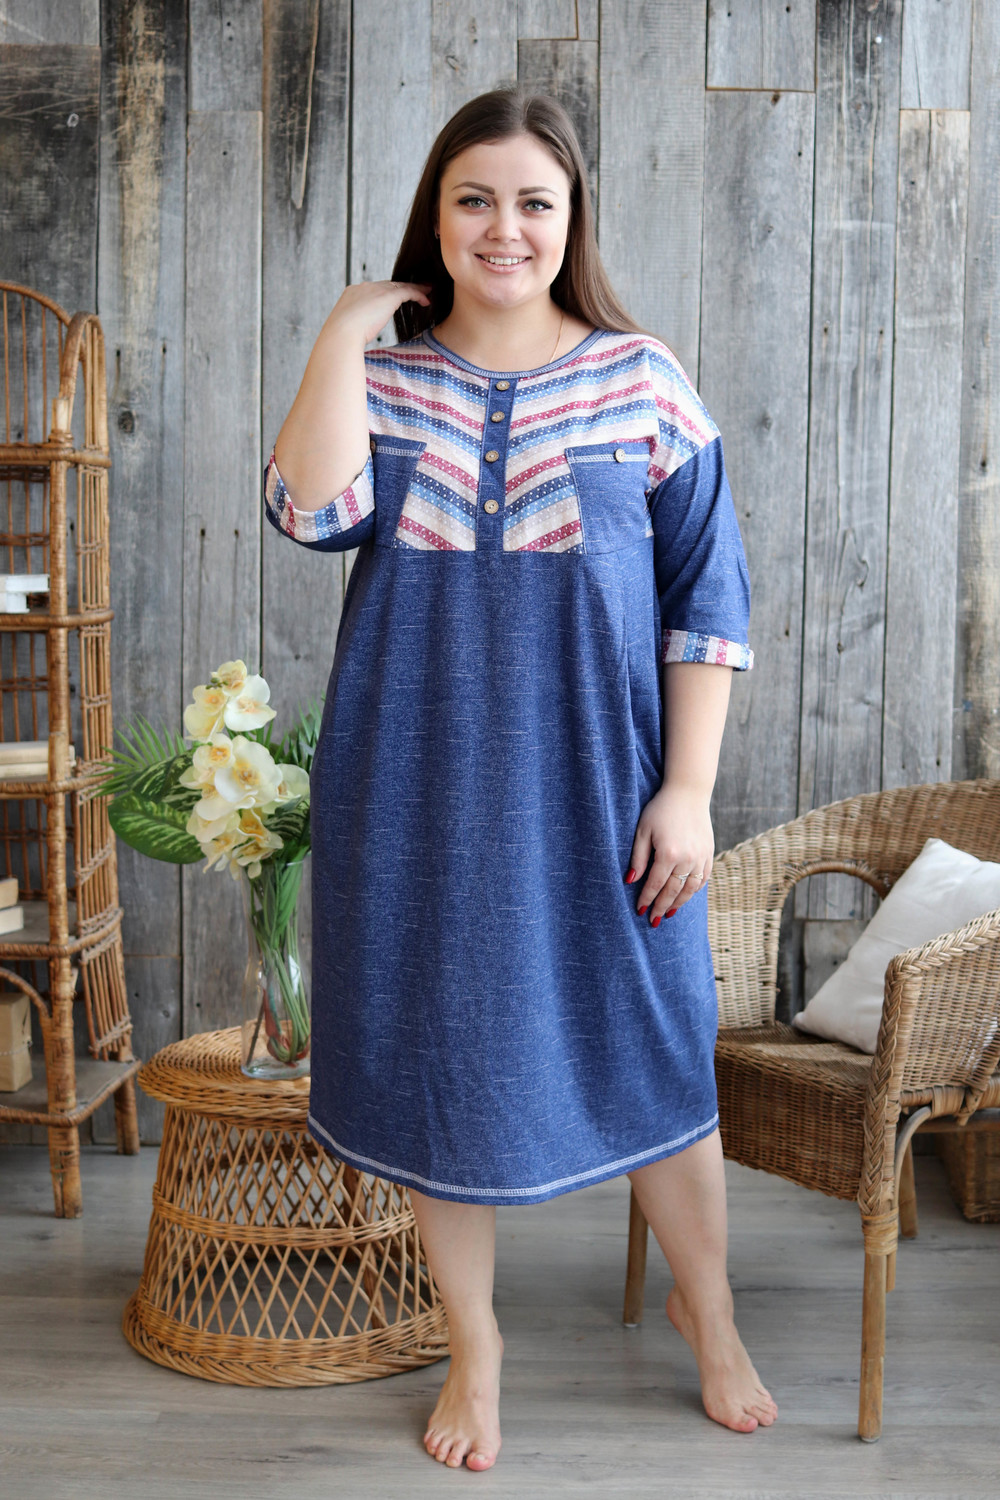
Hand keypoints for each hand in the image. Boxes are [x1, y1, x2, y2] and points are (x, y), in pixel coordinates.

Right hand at [328, 279, 432, 345]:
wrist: (342, 333)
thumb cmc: (341, 338)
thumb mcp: (346, 329)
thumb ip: (355, 327)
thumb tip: (358, 337)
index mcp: (352, 294)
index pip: (373, 290)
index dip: (385, 294)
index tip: (393, 300)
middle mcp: (364, 287)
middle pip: (388, 285)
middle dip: (401, 288)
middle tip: (414, 290)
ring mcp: (376, 289)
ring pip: (400, 286)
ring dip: (414, 288)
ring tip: (426, 291)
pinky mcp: (388, 296)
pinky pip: (408, 291)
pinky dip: (418, 294)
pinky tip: (426, 300)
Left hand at [625, 781, 714, 925]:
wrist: (688, 793)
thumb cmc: (660, 810)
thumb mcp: (643, 831)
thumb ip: (638, 858)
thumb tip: (630, 882)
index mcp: (668, 853)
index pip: (655, 884)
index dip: (647, 899)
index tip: (640, 910)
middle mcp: (687, 859)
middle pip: (673, 891)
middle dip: (661, 907)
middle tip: (653, 920)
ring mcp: (701, 857)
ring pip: (689, 889)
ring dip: (678, 903)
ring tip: (668, 913)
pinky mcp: (709, 854)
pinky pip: (702, 879)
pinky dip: (693, 890)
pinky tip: (685, 896)